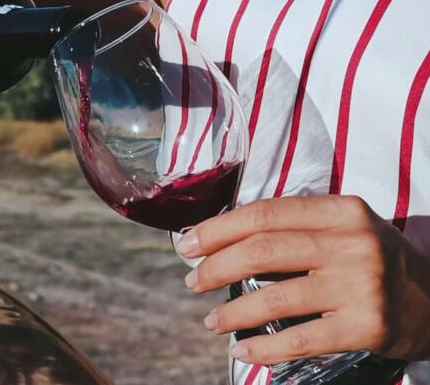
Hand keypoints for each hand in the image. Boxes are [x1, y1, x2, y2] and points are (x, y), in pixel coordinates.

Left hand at [176, 195, 429, 364]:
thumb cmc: (371, 260)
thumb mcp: (343, 228)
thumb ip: (293, 227)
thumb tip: (220, 238)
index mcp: (343, 211)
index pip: (266, 213)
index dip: (219, 229)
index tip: (188, 244)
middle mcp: (354, 243)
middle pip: (262, 251)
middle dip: (215, 267)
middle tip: (193, 281)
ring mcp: (362, 286)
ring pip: (275, 299)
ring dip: (232, 313)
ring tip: (210, 320)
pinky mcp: (368, 327)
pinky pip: (300, 340)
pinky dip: (263, 349)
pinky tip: (242, 350)